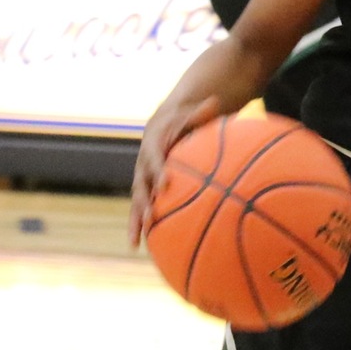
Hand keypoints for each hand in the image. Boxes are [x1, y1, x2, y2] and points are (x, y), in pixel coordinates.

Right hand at [129, 94, 219, 245]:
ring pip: (136, 203)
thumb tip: (214, 101)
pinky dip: (142, 228)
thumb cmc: (183, 122)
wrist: (161, 126)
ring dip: (136, 221)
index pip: (154, 159)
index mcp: (153, 146)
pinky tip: (145, 248)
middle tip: (150, 218)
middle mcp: (143, 165)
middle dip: (144, 203)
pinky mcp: (146, 192)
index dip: (159, 171)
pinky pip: (143, 210)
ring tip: (136, 242)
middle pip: (140, 186)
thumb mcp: (191, 114)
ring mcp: (142, 180)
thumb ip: (201, 113)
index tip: (167, 184)